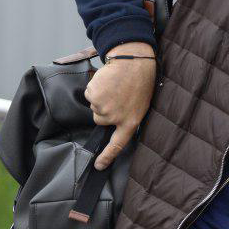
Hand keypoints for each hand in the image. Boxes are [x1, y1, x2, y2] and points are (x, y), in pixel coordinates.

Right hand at [84, 42, 156, 168]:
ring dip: (100, 96)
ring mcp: (104, 108)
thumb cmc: (139, 82)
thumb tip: (113, 125)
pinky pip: (89, 94)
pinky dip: (94, 87)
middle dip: (103, 109)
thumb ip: (126, 118)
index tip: (98, 166)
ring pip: (94, 106)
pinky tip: (106, 81)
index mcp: (130, 122)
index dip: (107, 157)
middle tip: (115, 95)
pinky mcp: (94, 96)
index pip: (117, 145)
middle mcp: (115, 118)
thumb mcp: (139, 105)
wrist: (133, 62)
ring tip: (113, 86)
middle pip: (99, 120)